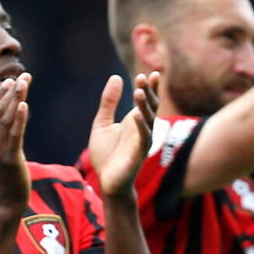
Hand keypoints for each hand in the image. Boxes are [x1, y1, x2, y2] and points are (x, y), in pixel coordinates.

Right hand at [0, 74, 31, 211]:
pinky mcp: (10, 159)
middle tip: (22, 77)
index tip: (12, 80)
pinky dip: (19, 118)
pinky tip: (24, 104)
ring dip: (16, 99)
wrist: (5, 202)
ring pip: (6, 120)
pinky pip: (14, 135)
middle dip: (9, 93)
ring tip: (25, 83)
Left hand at [86, 72, 157, 198]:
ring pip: (148, 120)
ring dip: (144, 106)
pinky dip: (141, 126)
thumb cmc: (107, 154)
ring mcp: (143, 140)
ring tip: (138, 91)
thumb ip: (109, 102)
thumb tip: (116, 77)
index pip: (147, 100)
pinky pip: (142, 137)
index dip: (149, 87)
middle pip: (151, 106)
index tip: (151, 72)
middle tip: (143, 77)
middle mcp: (143, 128)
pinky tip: (136, 115)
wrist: (107, 181)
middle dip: (148, 92)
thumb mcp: (102, 123)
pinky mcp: (138, 153)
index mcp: (136, 120)